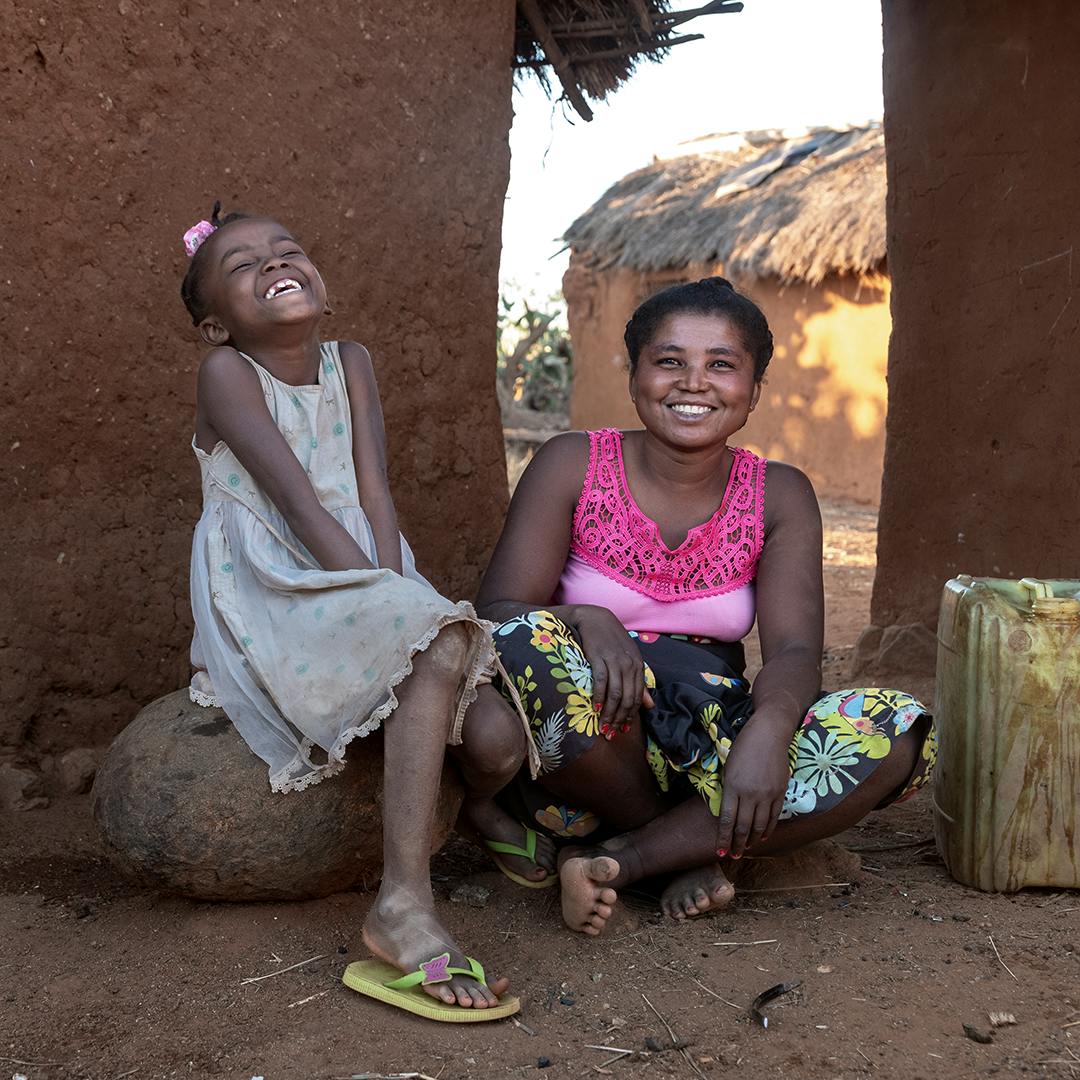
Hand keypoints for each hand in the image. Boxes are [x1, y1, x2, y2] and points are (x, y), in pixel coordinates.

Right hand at [570, 606, 651, 737]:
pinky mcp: (598, 658)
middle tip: (611, 733)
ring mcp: (614, 661)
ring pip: (615, 694)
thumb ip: (640, 683)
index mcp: (638, 666)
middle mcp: (629, 665)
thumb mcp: (630, 659)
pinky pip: (600, 682)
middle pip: (627, 699)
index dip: (630, 716)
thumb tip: (650, 706)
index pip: (637, 697)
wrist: (595, 619)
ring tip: (602, 726)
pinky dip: (598, 697)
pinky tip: (594, 707)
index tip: (622, 729)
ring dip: (609, 713)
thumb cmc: (612, 640)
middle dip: (619, 719)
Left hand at [714, 717, 790, 857]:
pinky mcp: (780, 792)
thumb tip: (728, 813)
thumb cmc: (744, 747)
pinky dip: (768, 829)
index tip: (720, 852)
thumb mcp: (729, 767)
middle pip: (743, 827)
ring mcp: (767, 794)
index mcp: (733, 786)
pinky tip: (763, 836)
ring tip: (747, 849)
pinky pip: (774, 816)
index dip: (723, 839)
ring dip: (752, 840)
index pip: (727, 820)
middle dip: (737, 845)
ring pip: (759, 825)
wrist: (769, 733)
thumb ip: (729, 791)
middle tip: (734, 856)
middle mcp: (750, 793)